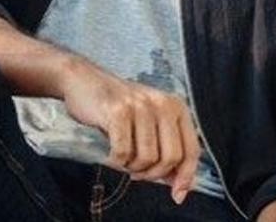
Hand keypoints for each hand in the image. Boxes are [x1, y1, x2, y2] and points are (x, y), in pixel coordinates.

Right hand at [58, 57, 199, 203]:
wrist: (84, 80)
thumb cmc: (116, 106)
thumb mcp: (148, 123)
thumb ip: (165, 149)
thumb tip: (179, 184)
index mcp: (176, 107)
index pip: (191, 149)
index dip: (185, 176)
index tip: (177, 194)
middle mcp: (162, 104)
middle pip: (171, 157)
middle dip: (153, 174)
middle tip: (137, 173)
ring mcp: (140, 106)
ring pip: (147, 157)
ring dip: (132, 167)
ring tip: (122, 160)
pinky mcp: (118, 110)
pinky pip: (123, 151)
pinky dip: (116, 160)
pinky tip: (110, 154)